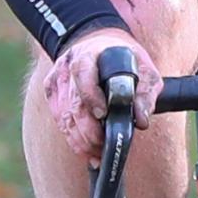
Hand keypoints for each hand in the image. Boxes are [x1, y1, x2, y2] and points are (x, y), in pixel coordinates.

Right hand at [39, 27, 160, 163]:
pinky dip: (72, 138)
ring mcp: (57, 78)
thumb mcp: (143, 67)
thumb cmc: (123, 59)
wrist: (98, 44)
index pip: (84, 75)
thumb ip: (146, 92)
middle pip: (73, 103)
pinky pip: (58, 119)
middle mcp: (69, 64)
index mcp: (90, 54)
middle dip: (88, 130)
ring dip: (80, 139)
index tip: (103, 115)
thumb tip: (141, 121)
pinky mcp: (51, 90)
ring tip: (97, 153)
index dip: (91, 97)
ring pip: (64, 116)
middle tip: (103, 145)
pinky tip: (86, 151)